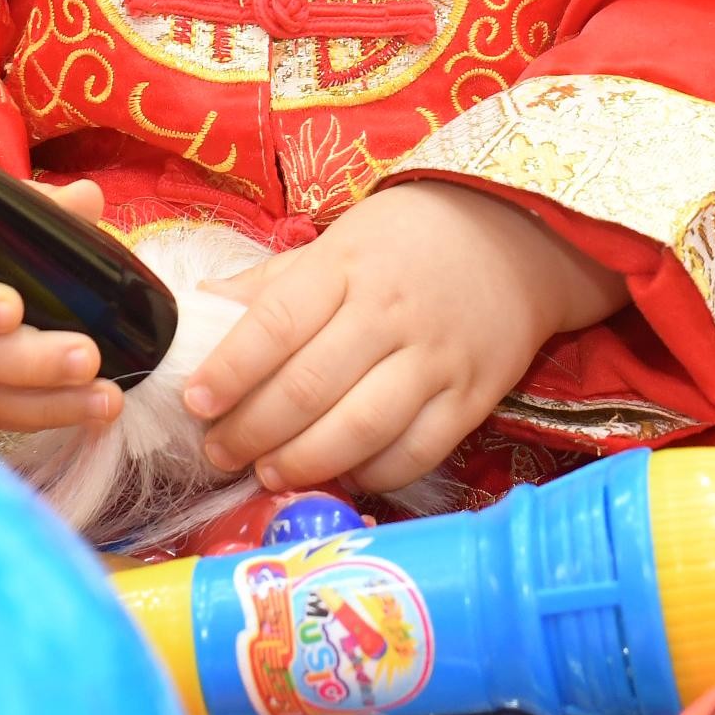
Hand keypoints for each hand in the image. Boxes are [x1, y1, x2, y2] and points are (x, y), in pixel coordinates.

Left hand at [182, 182, 626, 495]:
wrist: (518, 238)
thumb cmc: (409, 240)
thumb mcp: (336, 243)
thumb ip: (270, 286)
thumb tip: (198, 310)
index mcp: (346, 267)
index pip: (278, 322)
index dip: (232, 368)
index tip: (196, 400)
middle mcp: (390, 313)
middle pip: (311, 387)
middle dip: (254, 430)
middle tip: (219, 452)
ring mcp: (435, 360)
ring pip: (360, 429)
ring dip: (303, 461)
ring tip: (267, 472)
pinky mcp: (472, 399)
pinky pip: (415, 453)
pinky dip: (370, 475)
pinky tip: (337, 475)